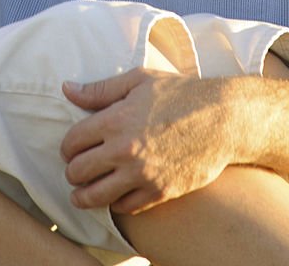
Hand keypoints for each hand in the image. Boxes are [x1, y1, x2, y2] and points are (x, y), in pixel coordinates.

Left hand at [61, 68, 239, 213]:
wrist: (221, 119)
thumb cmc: (179, 94)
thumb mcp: (138, 81)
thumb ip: (100, 89)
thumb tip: (67, 90)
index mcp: (115, 119)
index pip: (72, 142)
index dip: (67, 147)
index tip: (70, 149)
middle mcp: (124, 150)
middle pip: (79, 171)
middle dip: (72, 172)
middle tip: (74, 171)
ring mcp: (141, 174)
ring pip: (96, 196)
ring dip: (84, 196)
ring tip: (81, 194)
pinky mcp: (159, 192)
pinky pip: (125, 207)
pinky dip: (115, 203)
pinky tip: (113, 196)